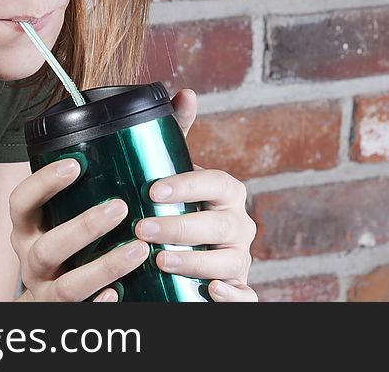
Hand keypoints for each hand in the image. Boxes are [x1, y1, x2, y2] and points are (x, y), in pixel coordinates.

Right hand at [8, 158, 147, 301]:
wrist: (45, 303)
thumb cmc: (61, 246)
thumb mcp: (57, 220)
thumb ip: (79, 193)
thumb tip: (128, 146)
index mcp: (27, 230)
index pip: (21, 203)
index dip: (42, 183)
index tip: (74, 165)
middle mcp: (31, 261)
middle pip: (48, 247)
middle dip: (83, 228)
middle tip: (119, 208)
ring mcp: (47, 292)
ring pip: (69, 286)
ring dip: (104, 267)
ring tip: (138, 249)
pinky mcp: (66, 313)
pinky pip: (82, 312)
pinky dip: (99, 303)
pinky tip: (119, 292)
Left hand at [134, 88, 258, 301]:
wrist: (187, 252)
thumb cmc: (179, 208)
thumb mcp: (177, 174)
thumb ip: (177, 137)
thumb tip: (185, 92)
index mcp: (227, 194)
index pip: (218, 182)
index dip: (189, 185)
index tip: (154, 189)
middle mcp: (239, 225)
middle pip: (221, 224)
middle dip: (181, 226)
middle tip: (142, 227)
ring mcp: (239, 259)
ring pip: (229, 261)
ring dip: (197, 261)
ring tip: (161, 260)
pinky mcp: (237, 290)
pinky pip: (245, 296)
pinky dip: (232, 296)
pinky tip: (208, 291)